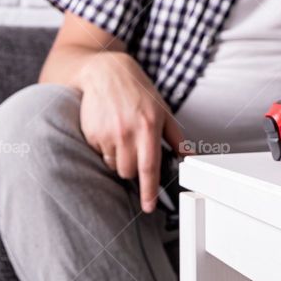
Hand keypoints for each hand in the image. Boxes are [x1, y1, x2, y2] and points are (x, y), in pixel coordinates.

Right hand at [77, 52, 183, 212]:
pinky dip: (105, 149)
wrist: (105, 72)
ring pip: (113, 165)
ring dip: (118, 159)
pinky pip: (99, 154)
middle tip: (134, 150)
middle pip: (128, 171)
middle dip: (132, 168)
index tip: (148, 207)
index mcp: (149, 127)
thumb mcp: (163, 110)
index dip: (149, 191)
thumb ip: (176, 137)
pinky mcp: (91, 134)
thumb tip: (189, 157)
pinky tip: (109, 131)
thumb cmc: (138, 92)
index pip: (149, 167)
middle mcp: (127, 132)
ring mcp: (107, 133)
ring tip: (122, 136)